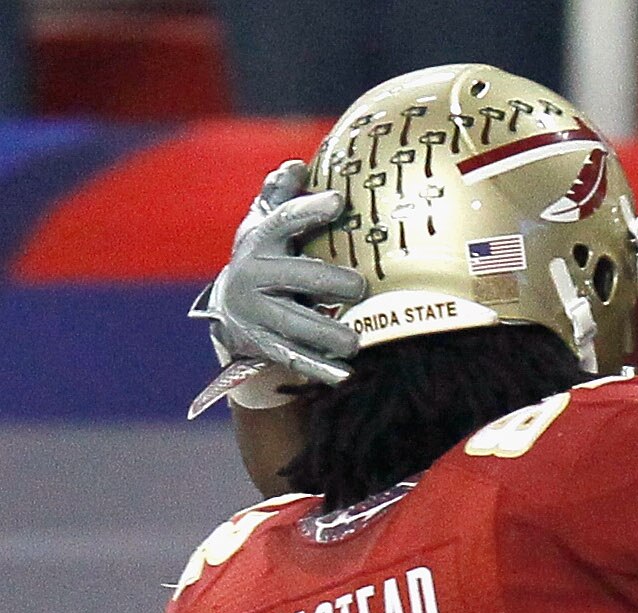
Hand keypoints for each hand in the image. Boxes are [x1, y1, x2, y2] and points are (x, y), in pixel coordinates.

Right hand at [188, 160, 366, 416]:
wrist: (230, 313)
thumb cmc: (265, 260)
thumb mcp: (266, 228)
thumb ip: (280, 197)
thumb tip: (296, 165)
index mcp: (258, 242)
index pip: (282, 221)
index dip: (308, 209)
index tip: (338, 201)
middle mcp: (252, 277)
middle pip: (293, 276)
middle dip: (328, 281)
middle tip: (361, 286)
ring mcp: (256, 315)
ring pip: (293, 323)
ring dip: (325, 333)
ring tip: (355, 341)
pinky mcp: (261, 346)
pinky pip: (293, 358)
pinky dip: (318, 369)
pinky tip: (343, 375)